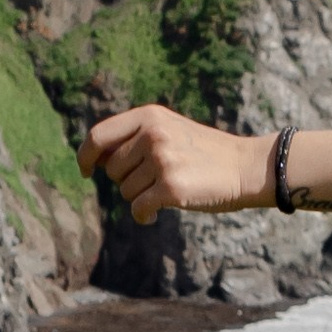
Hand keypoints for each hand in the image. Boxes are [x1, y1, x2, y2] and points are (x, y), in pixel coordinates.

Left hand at [78, 104, 275, 225]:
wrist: (246, 167)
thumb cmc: (203, 152)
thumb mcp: (169, 129)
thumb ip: (134, 137)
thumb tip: (92, 159)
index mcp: (149, 116)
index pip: (98, 135)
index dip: (85, 155)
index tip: (86, 170)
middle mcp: (153, 134)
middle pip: (112, 169)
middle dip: (127, 180)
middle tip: (156, 179)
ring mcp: (162, 160)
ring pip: (125, 191)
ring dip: (140, 197)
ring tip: (168, 189)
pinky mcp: (172, 187)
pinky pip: (138, 209)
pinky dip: (144, 216)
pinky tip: (157, 214)